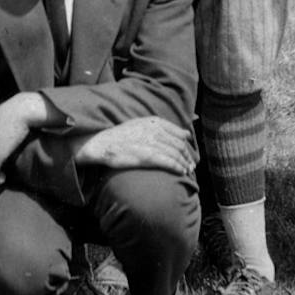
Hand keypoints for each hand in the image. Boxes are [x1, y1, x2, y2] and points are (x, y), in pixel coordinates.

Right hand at [74, 117, 195, 173]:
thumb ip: (160, 126)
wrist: (103, 144)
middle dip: (187, 156)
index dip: (186, 144)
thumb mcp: (140, 124)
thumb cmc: (120, 136)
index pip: (178, 133)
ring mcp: (151, 144)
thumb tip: (183, 132)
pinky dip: (177, 168)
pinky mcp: (147, 157)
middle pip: (179, 145)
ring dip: (184, 163)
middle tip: (191, 164)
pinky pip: (169, 162)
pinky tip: (181, 172)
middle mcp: (154, 131)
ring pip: (176, 154)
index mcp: (153, 122)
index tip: (188, 152)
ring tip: (187, 170)